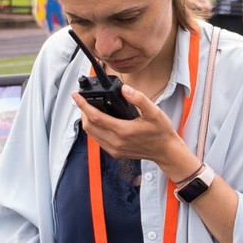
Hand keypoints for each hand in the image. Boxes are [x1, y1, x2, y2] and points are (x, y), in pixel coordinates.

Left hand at [74, 84, 192, 174]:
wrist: (166, 151)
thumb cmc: (161, 132)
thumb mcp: (154, 112)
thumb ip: (139, 98)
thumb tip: (124, 89)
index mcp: (123, 131)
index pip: (95, 116)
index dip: (82, 104)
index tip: (76, 95)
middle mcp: (116, 142)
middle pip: (88, 126)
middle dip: (82, 111)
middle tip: (83, 100)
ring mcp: (114, 149)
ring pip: (91, 134)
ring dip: (87, 121)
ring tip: (88, 108)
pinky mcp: (115, 153)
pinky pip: (98, 140)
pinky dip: (94, 129)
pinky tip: (98, 121)